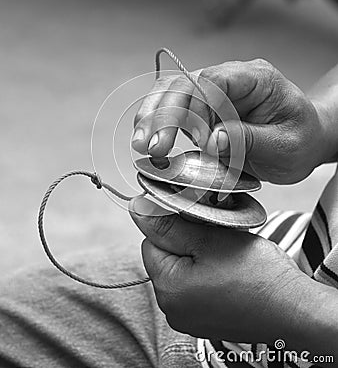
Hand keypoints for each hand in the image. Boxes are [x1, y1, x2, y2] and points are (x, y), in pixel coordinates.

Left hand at [129, 196, 311, 343]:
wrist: (294, 309)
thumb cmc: (256, 274)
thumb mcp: (209, 240)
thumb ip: (169, 226)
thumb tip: (137, 208)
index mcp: (167, 289)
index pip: (150, 243)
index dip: (172, 225)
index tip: (196, 220)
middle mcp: (172, 309)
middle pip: (166, 258)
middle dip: (185, 240)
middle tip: (214, 234)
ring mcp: (189, 318)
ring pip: (182, 270)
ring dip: (198, 255)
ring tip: (225, 252)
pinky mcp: (204, 320)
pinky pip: (195, 286)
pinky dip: (207, 272)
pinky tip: (228, 269)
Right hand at [132, 58, 325, 183]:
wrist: (303, 139)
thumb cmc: (300, 138)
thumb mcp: (286, 145)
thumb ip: (249, 140)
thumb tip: (211, 140)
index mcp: (256, 78)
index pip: (214, 81)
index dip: (199, 108)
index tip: (199, 141)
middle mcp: (230, 78)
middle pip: (185, 84)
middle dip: (165, 115)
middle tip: (152, 146)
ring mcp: (214, 92)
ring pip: (172, 93)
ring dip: (154, 118)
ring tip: (142, 145)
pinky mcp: (203, 109)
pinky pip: (175, 110)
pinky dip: (159, 125)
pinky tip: (150, 141)